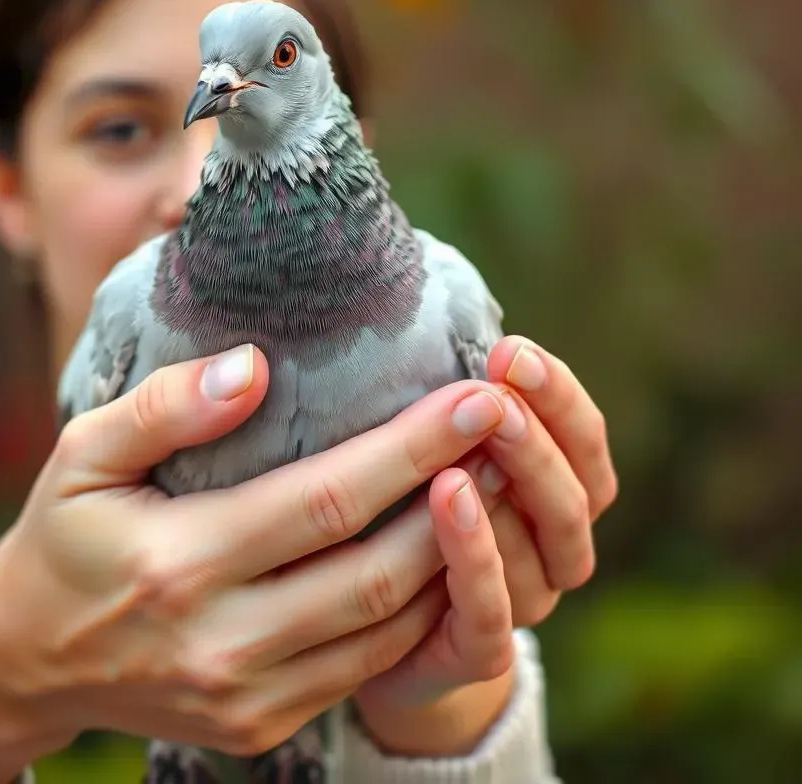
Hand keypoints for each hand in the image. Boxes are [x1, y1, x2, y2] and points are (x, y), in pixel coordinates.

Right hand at [0, 345, 512, 782]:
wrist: (27, 662)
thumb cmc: (61, 537)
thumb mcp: (82, 454)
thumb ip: (164, 407)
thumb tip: (254, 368)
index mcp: (179, 565)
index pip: (327, 499)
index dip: (412, 449)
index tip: (474, 396)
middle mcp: (224, 644)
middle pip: (380, 571)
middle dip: (460, 499)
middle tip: (510, 435)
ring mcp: (250, 697)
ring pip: (389, 627)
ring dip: (456, 557)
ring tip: (498, 487)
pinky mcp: (264, 724)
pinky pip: (368, 664)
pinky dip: (420, 610)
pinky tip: (446, 554)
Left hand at [354, 335, 616, 754]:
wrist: (383, 632)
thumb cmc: (409, 514)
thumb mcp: (435, 448)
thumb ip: (452, 404)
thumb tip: (430, 321)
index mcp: (558, 493)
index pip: (585, 439)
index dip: (558, 395)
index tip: (511, 351)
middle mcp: (555, 550)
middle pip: (572, 493)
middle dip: (535, 439)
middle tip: (494, 396)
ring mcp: (524, 603)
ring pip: (540, 548)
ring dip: (507, 491)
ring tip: (464, 448)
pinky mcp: (479, 648)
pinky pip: (490, 608)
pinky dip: (475, 554)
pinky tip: (449, 500)